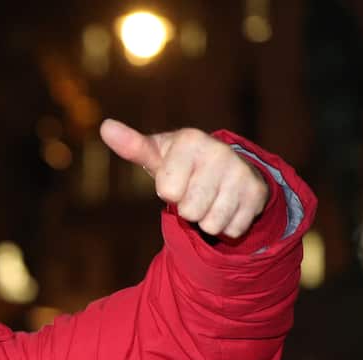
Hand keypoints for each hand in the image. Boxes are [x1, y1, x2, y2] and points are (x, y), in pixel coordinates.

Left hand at [100, 119, 268, 239]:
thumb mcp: (157, 155)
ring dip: (206, 219)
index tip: (176, 177)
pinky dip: (225, 225)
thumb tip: (105, 127)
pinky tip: (227, 205)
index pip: (169, 191)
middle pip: (190, 210)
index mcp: (191, 140)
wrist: (226, 167)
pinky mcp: (257, 194)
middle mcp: (220, 152)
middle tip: (194, 192)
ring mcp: (241, 173)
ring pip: (211, 223)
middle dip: (188, 209)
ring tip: (210, 198)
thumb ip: (132, 145)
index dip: (169, 191)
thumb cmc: (181, 163)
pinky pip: (231, 229)